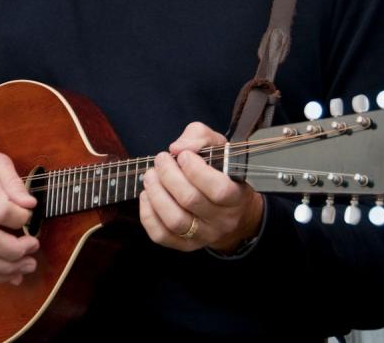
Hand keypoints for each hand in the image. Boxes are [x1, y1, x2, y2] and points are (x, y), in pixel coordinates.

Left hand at [139, 122, 263, 252]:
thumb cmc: (221, 173)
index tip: (183, 155)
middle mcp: (222, 220)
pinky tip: (147, 195)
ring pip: (174, 220)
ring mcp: (203, 236)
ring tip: (150, 175)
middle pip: (190, 200)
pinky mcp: (185, 245)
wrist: (231, 211)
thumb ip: (199, 137)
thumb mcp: (218, 147)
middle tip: (161, 159)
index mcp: (236, 197)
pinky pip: (161, 235)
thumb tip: (177, 147)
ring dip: (156, 193)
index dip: (196, 170)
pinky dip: (148, 214)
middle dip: (168, 175)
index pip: (218, 189)